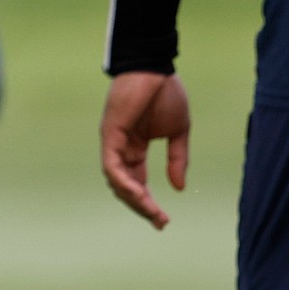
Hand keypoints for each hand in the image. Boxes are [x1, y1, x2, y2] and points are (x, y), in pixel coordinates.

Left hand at [101, 71, 191, 228]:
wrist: (156, 67)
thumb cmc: (165, 92)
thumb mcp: (178, 131)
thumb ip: (178, 159)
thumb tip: (179, 188)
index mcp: (134, 148)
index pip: (137, 183)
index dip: (148, 203)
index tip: (163, 221)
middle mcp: (120, 148)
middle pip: (125, 187)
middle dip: (142, 207)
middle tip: (160, 222)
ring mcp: (113, 142)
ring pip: (117, 181)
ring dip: (134, 200)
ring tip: (153, 213)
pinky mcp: (110, 135)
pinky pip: (112, 166)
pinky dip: (123, 182)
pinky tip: (139, 195)